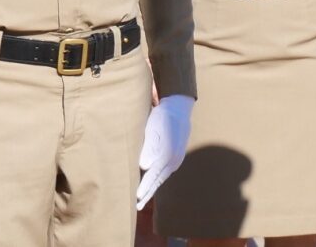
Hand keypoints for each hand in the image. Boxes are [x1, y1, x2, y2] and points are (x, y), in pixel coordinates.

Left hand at [135, 94, 193, 208]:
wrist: (179, 109)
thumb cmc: (162, 117)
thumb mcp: (152, 129)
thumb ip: (149, 147)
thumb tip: (145, 166)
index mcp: (167, 154)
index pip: (153, 175)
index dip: (144, 188)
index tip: (136, 198)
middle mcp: (174, 159)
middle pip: (158, 180)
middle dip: (148, 193)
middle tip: (138, 206)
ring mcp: (177, 159)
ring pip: (162, 177)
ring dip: (153, 188)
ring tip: (142, 199)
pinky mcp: (176, 156)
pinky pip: (165, 172)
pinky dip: (157, 180)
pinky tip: (152, 184)